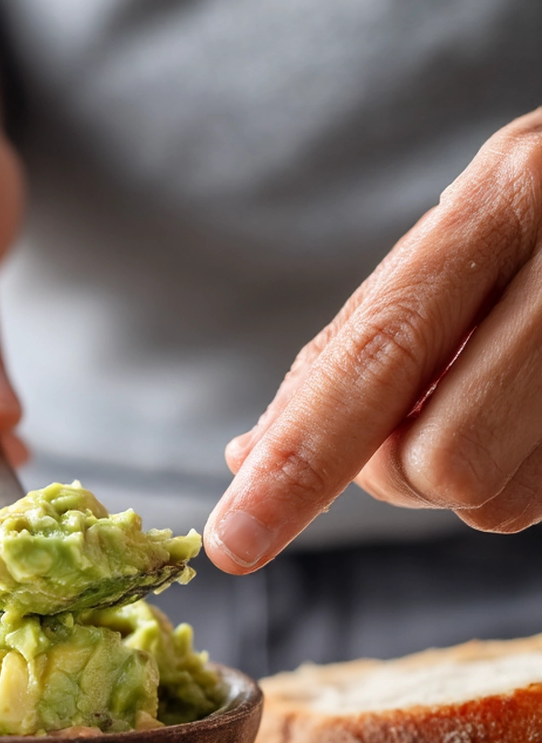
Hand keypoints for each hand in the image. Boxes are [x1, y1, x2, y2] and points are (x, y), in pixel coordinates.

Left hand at [206, 109, 541, 573]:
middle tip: (428, 411)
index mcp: (504, 200)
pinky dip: (516, 476)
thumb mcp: (447, 247)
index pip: (377, 362)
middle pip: (438, 460)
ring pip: (491, 501)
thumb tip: (244, 459)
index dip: (298, 465)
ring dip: (464, 480)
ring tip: (497, 398)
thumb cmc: (538, 225)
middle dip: (399, 470)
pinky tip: (532, 411)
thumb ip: (345, 352)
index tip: (232, 543)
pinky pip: (541, 499)